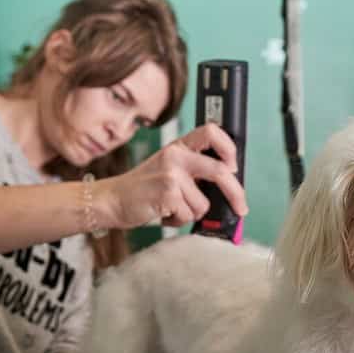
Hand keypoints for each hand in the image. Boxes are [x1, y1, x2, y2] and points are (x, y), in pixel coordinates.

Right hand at [98, 124, 248, 228]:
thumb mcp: (168, 170)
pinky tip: (165, 213)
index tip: (233, 167)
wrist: (112, 200)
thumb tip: (227, 189)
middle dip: (236, 194)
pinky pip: (189, 214)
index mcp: (178, 147)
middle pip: (220, 172)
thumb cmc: (143, 190)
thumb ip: (193, 172)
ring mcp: (172, 174)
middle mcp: (176, 156)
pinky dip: (179, 220)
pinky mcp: (168, 193)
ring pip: (204, 203)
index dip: (229, 148)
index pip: (211, 132)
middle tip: (241, 208)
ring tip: (173, 208)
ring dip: (191, 213)